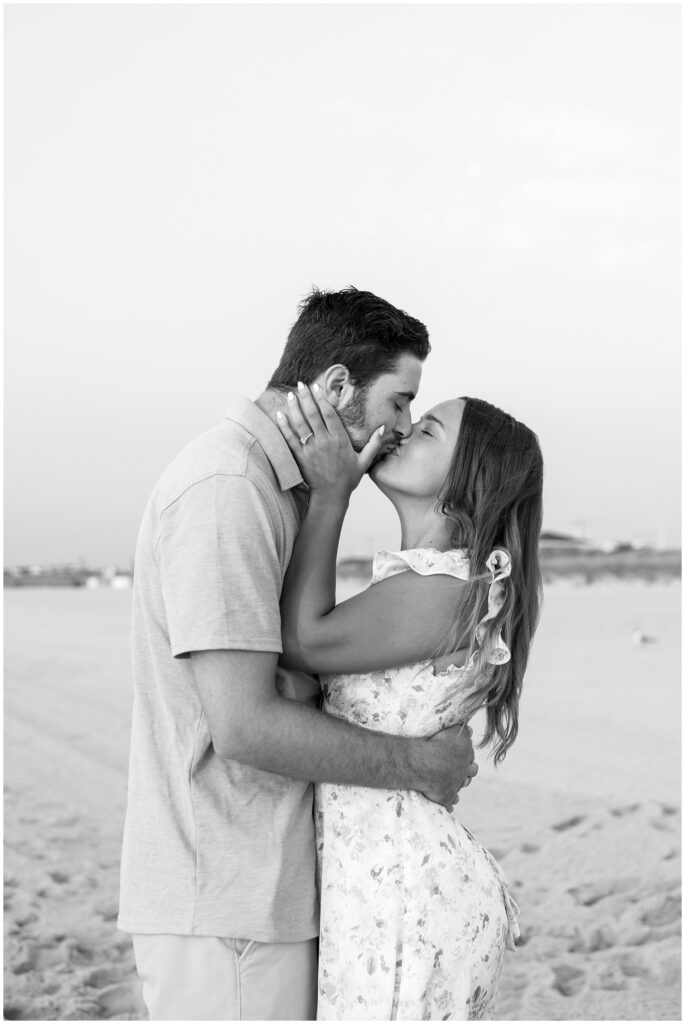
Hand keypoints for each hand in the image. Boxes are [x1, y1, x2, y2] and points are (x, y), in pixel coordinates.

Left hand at [276, 383, 385, 502]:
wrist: (331, 496)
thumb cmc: (348, 479)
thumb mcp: (365, 461)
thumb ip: (374, 443)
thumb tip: (384, 428)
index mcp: (339, 440)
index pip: (329, 414)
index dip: (322, 399)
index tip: (317, 387)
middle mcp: (324, 442)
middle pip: (313, 414)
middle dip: (306, 397)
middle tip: (301, 384)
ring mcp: (311, 449)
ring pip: (300, 424)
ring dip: (294, 407)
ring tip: (291, 394)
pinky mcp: (300, 457)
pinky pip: (290, 438)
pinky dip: (284, 426)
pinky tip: (279, 414)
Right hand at [419, 724, 477, 811]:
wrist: (426, 763)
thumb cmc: (436, 743)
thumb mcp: (451, 730)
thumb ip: (461, 730)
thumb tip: (469, 728)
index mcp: (465, 753)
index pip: (470, 755)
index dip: (466, 755)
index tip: (461, 755)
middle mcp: (463, 770)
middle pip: (471, 771)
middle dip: (468, 770)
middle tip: (462, 770)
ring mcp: (456, 784)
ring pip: (462, 785)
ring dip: (460, 784)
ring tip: (456, 785)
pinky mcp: (447, 796)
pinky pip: (450, 801)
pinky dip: (450, 803)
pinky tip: (450, 807)